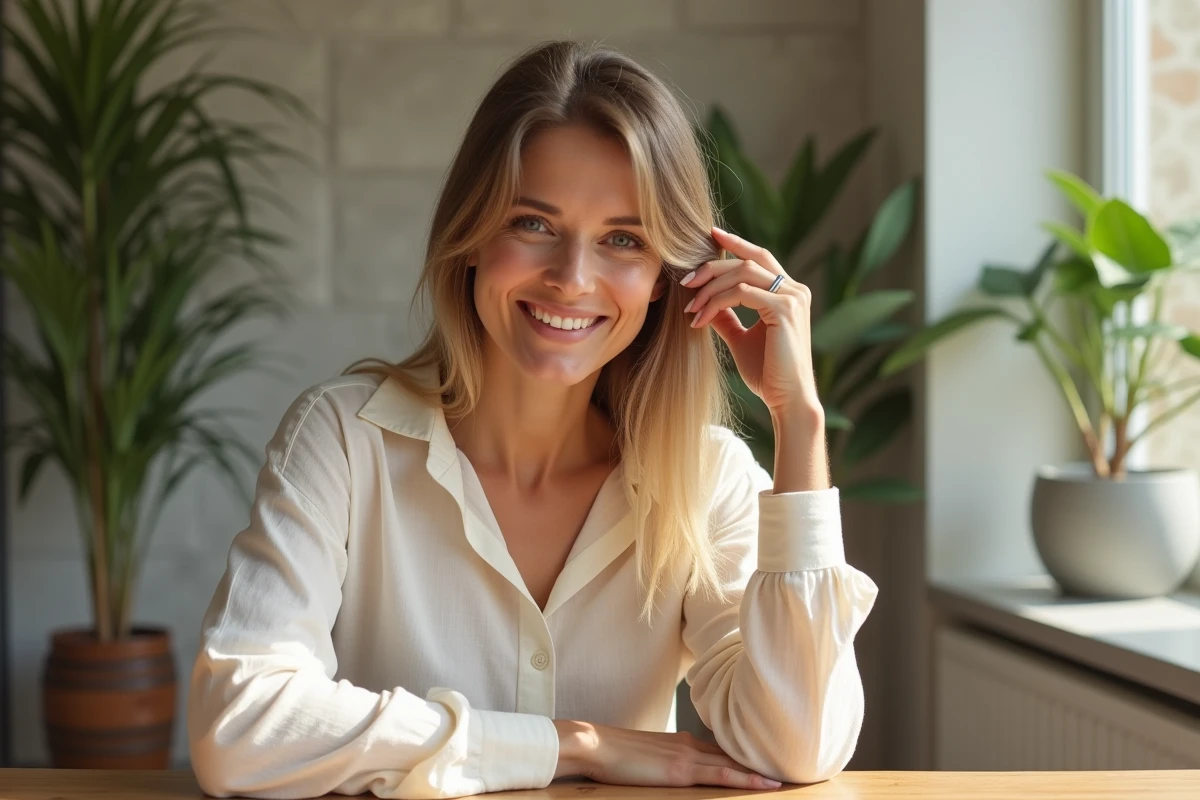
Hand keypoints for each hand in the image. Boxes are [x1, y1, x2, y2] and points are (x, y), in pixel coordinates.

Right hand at [553, 719, 782, 790]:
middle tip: (793, 766)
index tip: (770, 761)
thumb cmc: (614, 753)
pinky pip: (722, 774)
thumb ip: (665, 762)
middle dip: (762, 761)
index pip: (723, 750)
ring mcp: (688, 756)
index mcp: (683, 742)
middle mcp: (691, 745)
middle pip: (734, 754)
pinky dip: (746, 778)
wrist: (596, 744)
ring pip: (735, 763)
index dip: (747, 757)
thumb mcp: (646, 758)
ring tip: (790, 776)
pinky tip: (766, 783)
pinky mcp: (682, 770)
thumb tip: (674, 772)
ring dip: (762, 770)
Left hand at [682, 226, 819, 415]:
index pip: (759, 258)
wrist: (787, 399)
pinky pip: (742, 294)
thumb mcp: (741, 339)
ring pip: (743, 273)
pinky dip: (717, 302)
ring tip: (690, 307)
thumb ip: (727, 317)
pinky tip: (700, 319)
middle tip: (686, 281)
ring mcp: (792, 298)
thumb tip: (705, 302)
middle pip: (748, 261)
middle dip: (713, 267)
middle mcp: (795, 290)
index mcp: (789, 293)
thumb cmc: (768, 373)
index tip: (710, 236)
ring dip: (710, 287)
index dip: (735, 244)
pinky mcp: (785, 310)